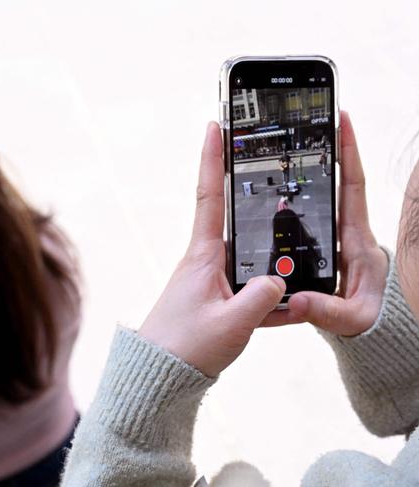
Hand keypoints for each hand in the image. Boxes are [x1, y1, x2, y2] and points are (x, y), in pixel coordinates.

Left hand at [139, 122, 285, 376]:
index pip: (209, 197)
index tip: (214, 125)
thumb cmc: (184, 348)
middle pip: (235, 221)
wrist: (158, 377)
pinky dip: (266, 296)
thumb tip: (278, 280)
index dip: (212, 159)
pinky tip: (283, 310)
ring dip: (268, 260)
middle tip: (274, 178)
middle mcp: (204, 261)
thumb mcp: (232, 324)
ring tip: (289, 264)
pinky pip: (248, 287)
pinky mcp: (215, 299)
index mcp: (202, 256)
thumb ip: (262, 299)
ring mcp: (209, 280)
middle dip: (255, 202)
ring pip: (248, 258)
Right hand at [266, 112, 387, 335]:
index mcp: (356, 239)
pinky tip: (280, 194)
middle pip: (337, 182)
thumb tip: (297, 299)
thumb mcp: (351, 319)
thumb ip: (328, 310)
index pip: (353, 186)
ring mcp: (338, 238)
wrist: (374, 328)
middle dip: (327, 151)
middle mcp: (348, 232)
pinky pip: (312, 216)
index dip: (349, 152)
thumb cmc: (370, 320)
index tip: (342, 121)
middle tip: (311, 124)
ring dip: (311, 173)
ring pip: (323, 197)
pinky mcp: (327, 247)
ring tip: (292, 149)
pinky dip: (299, 200)